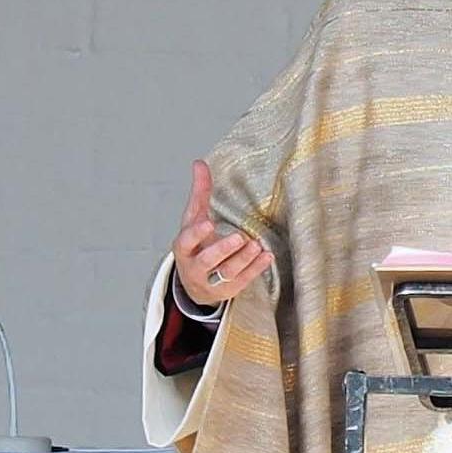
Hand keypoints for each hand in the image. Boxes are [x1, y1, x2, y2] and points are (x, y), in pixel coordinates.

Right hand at [175, 159, 273, 308]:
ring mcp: (212, 281)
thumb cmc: (196, 245)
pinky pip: (243, 280)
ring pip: (227, 273)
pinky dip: (256, 269)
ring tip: (256, 245)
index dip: (196, 234)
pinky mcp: (229, 290)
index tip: (208, 223)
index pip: (186, 241)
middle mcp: (195, 267)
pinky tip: (267, 256)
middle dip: (223, 249)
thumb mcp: (194, 219)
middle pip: (208, 260)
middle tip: (239, 237)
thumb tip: (199, 163)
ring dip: (243, 259)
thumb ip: (199, 193)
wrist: (195, 284)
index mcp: (184, 248)